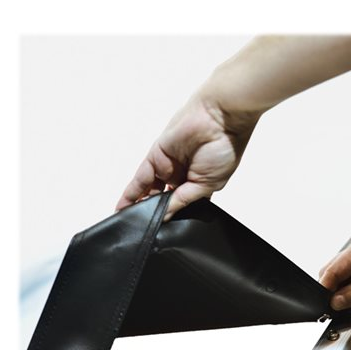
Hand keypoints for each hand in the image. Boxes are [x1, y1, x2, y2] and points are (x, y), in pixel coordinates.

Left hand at [116, 93, 260, 220]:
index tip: (162, 231)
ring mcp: (168, 165)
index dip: (171, 216)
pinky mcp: (156, 156)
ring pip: (148, 190)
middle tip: (141, 229)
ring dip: (138, 205)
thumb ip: (183, 200)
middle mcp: (182, 174)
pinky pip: (140, 178)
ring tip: (129, 222)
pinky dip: (132, 192)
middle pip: (161, 198)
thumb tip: (167, 216)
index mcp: (198, 182)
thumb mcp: (207, 184)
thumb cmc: (225, 148)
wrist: (220, 119)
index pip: (180, 204)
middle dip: (152, 212)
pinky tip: (125, 207)